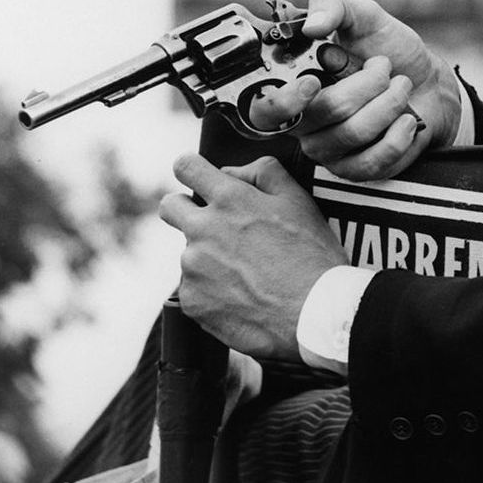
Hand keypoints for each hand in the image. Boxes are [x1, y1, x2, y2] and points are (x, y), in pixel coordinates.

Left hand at [159, 152, 346, 358]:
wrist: (313, 315)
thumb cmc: (311, 256)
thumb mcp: (299, 200)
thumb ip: (263, 173)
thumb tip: (231, 172)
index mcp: (229, 199)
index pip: (186, 167)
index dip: (192, 170)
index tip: (200, 179)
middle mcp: (203, 230)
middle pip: (170, 207)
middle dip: (185, 209)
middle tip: (216, 225)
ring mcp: (193, 268)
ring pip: (189, 252)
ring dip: (208, 257)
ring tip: (247, 274)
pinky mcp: (191, 302)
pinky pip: (194, 287)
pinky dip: (212, 290)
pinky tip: (242, 296)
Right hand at [248, 0, 462, 179]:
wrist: (428, 82)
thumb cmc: (389, 48)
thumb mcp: (363, 15)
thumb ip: (333, 5)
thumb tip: (312, 25)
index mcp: (294, 86)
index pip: (264, 110)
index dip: (285, 100)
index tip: (312, 80)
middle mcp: (304, 123)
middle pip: (326, 111)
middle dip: (367, 82)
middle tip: (384, 66)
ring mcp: (330, 151)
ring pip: (354, 134)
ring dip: (389, 102)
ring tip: (401, 86)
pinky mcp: (357, 171)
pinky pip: (373, 161)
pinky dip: (398, 135)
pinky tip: (406, 118)